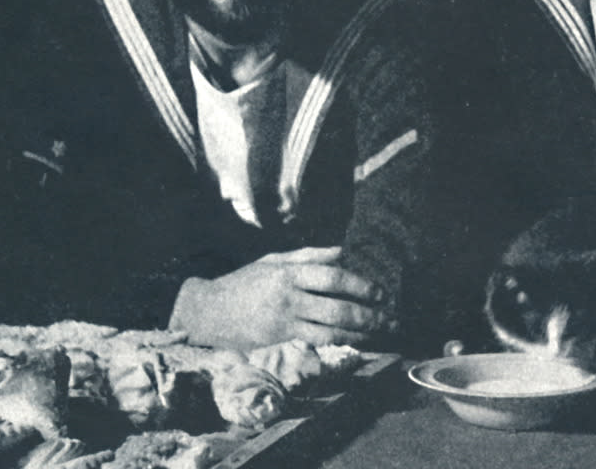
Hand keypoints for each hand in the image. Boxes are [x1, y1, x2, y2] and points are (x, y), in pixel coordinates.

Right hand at [169, 246, 393, 349]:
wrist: (206, 311)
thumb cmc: (243, 282)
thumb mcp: (273, 261)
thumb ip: (308, 255)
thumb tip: (342, 250)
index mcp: (289, 273)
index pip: (334, 277)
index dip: (360, 285)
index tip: (379, 292)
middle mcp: (288, 297)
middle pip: (337, 307)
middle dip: (368, 315)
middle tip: (389, 318)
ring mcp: (283, 322)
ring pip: (330, 330)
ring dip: (359, 334)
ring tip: (379, 333)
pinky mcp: (278, 341)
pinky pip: (314, 343)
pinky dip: (337, 344)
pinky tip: (354, 344)